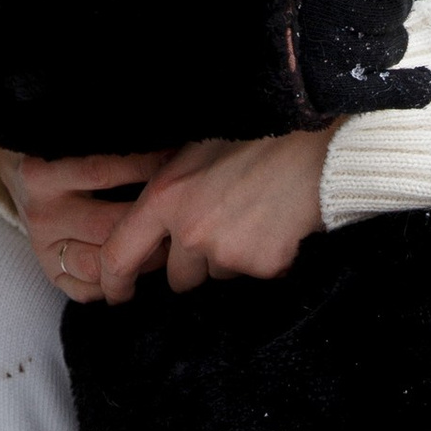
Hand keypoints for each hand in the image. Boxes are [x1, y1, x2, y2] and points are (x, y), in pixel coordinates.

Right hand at [2, 147, 178, 301]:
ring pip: (97, 266)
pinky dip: (116, 284)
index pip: (104, 173)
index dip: (147, 169)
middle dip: (151, 225)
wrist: (20, 170)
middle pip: (107, 228)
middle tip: (183, 216)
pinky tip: (138, 268)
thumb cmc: (61, 150)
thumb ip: (111, 145)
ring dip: (139, 260)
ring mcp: (43, 246)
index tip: (179, 164)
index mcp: (43, 174)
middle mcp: (42, 213)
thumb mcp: (76, 140)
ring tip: (167, 245)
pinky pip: (85, 290)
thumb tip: (166, 147)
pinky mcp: (48, 269)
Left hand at [96, 130, 332, 301]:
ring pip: (219, 274)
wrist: (317, 144)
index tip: (117, 294)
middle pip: (178, 277)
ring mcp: (227, 252)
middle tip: (221, 226)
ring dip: (232, 256)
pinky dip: (267, 257)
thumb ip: (168, 188)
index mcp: (165, 198)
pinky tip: (278, 223)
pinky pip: (257, 273)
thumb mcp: (194, 149)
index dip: (114, 282)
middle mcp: (190, 231)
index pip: (119, 255)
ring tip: (255, 214)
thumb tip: (152, 222)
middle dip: (193, 263)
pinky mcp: (263, 265)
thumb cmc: (255, 136)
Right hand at [296, 0, 430, 115]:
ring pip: (392, 48)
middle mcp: (322, 8)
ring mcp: (323, 51)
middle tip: (377, 6)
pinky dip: (412, 88)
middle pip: (394, 12)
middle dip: (397, 9)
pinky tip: (425, 82)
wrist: (279, 24)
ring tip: (367, 35)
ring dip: (393, 42)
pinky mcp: (327, 88)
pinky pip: (387, 90)